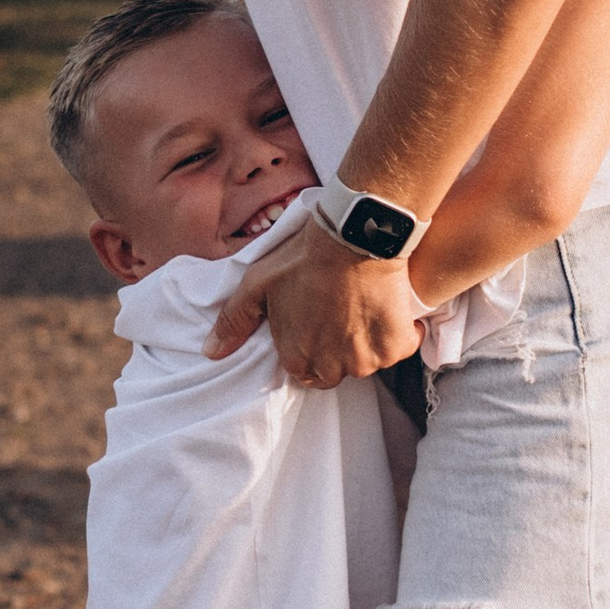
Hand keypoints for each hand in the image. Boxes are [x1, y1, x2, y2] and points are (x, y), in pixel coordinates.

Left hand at [210, 219, 420, 383]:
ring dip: (366, 343)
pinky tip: (387, 308)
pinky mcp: (397, 345)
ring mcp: (368, 360)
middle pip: (336, 372)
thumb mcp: (257, 286)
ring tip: (362, 308)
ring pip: (367, 362)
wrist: (353, 235)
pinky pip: (398, 349)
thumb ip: (233, 322)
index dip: (309, 349)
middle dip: (337, 351)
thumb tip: (211, 353)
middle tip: (339, 315)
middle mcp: (333, 367)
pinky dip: (398, 334)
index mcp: (298, 358)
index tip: (317, 324)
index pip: (304, 373)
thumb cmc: (301, 259)